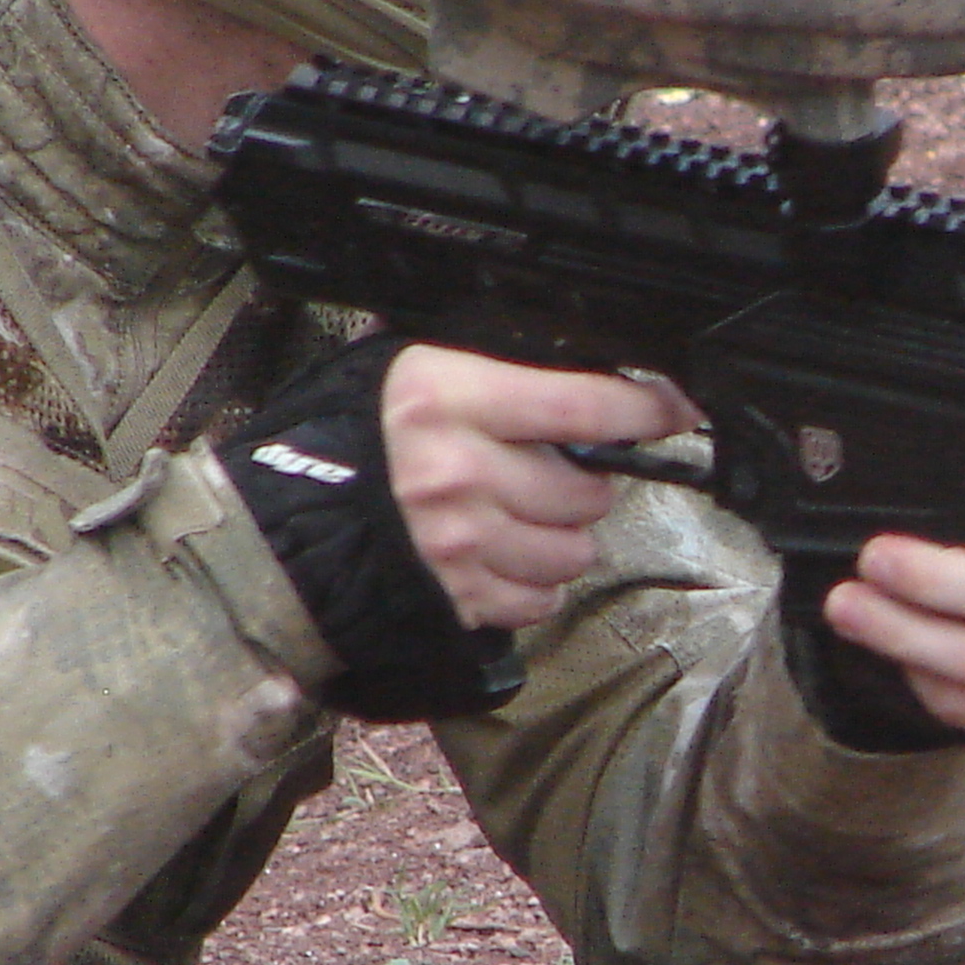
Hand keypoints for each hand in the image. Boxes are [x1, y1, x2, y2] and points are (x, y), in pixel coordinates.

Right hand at [382, 345, 697, 629]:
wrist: (291, 527)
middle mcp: (455, 471)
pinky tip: (502, 555)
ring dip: (562, 537)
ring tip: (520, 516)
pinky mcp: (458, 596)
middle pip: (586, 489)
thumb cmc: (358, 441)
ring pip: (573, 550)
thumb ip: (491, 366)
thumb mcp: (413, 371)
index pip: (580, 405)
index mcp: (445, 398)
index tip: (672, 407)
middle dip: (583, 482)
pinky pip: (540, 598)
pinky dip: (533, 582)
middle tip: (548, 471)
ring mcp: (458, 541)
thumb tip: (584, 366)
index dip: (642, 409)